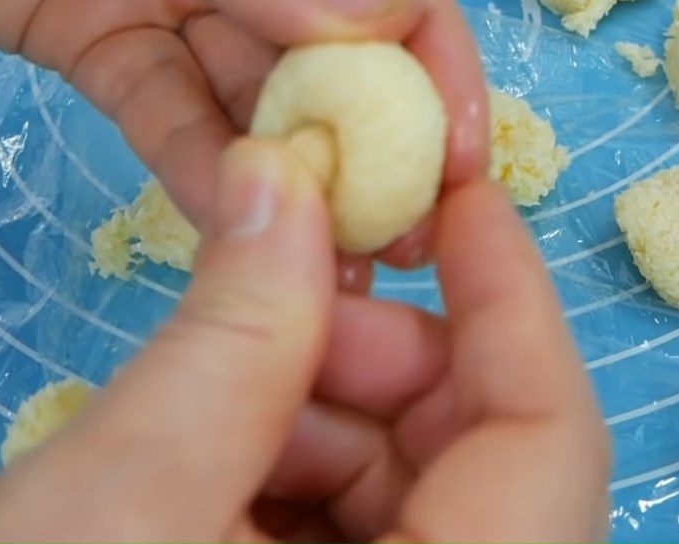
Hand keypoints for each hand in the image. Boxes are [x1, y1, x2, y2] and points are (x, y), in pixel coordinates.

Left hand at [0, 0, 487, 258]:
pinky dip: (202, 169)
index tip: (461, 153)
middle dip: (372, 135)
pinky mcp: (119, 39)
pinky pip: (172, 112)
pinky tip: (239, 228)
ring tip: (338, 262)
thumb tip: (383, 19)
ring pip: (257, 90)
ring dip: (295, 172)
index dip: (432, 54)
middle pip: (332, 38)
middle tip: (406, 235)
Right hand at [0, 141, 609, 542]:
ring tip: (220, 391)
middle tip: (278, 301)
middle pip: (483, 445)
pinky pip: (366, 516)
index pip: (552, 436)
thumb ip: (230, 333)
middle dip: (382, 352)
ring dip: (326, 402)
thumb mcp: (125, 502)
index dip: (515, 295)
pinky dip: (301, 455)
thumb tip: (280, 168)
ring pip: (418, 474)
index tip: (463, 196)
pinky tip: (218, 452)